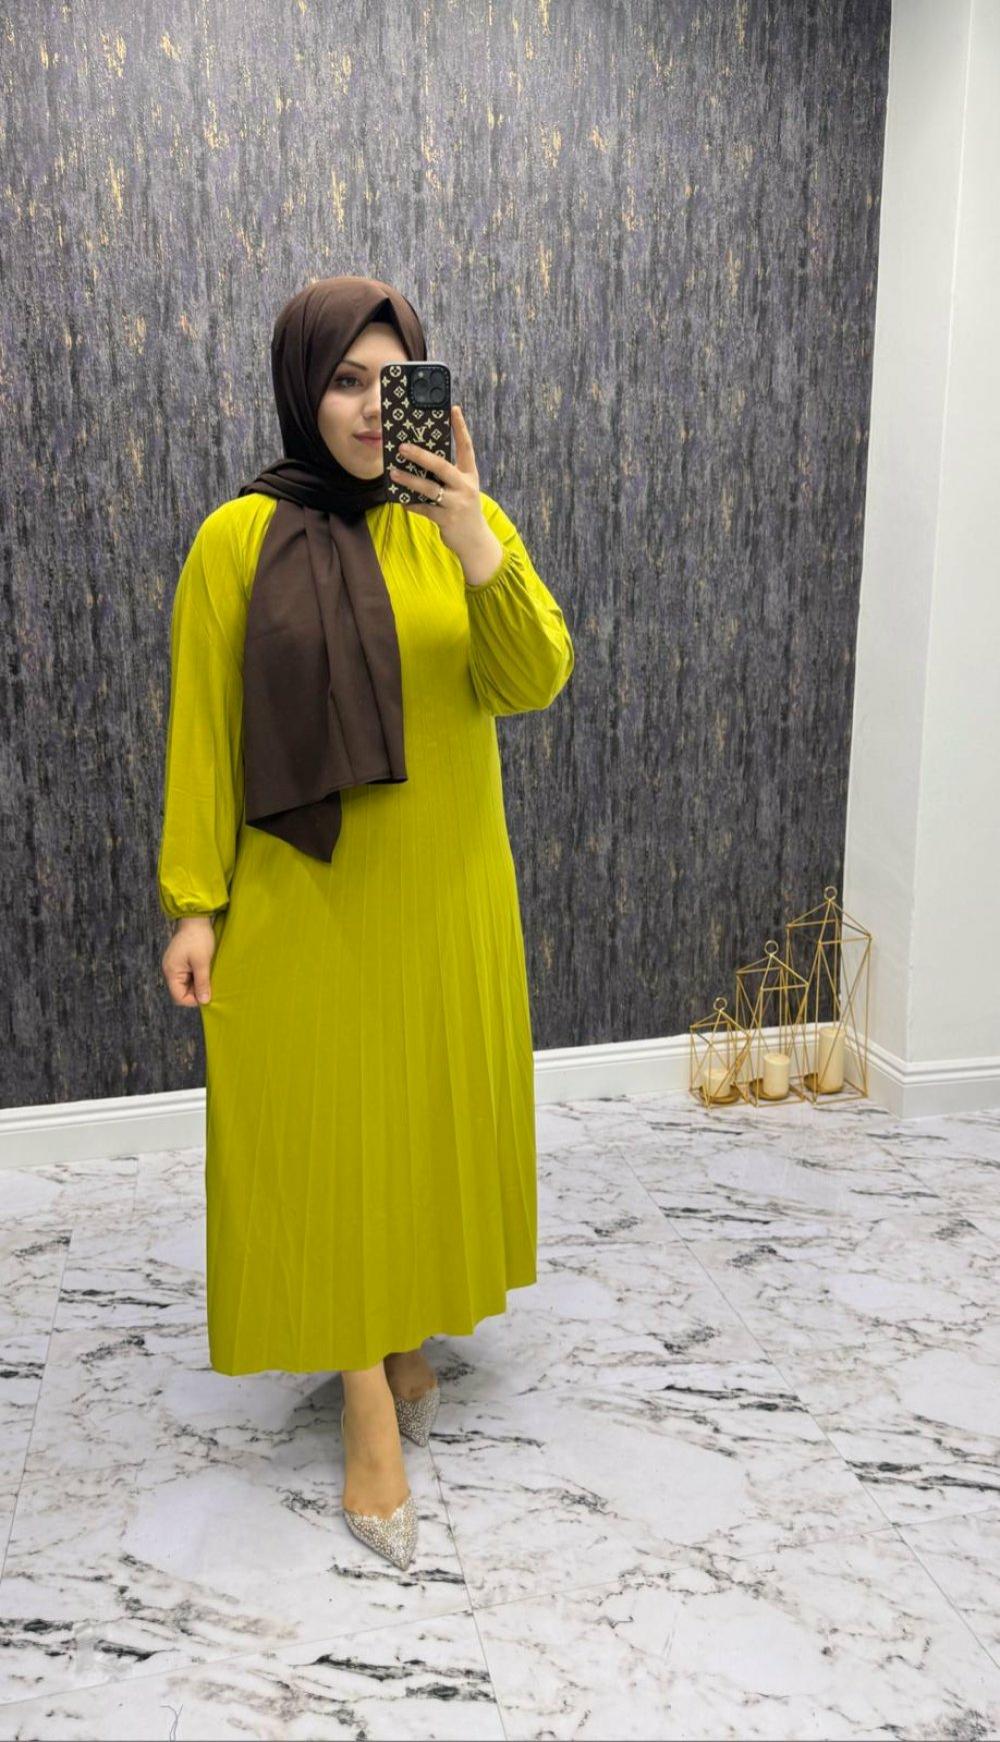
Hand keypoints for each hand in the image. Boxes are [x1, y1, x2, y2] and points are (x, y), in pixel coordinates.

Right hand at [162, 915, 215, 1007]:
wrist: (196, 918)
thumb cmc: (199, 938)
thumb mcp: (202, 962)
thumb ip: (202, 983)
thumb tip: (204, 1001)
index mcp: (171, 972)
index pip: (179, 997)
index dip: (193, 1000)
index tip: (208, 994)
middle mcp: (169, 970)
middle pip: (181, 992)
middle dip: (196, 991)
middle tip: (210, 984)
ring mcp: (174, 965)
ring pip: (186, 984)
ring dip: (198, 983)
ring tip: (209, 975)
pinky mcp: (180, 961)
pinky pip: (187, 975)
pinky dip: (197, 976)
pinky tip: (205, 970)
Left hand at [388, 405, 492, 563]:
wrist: (475, 541)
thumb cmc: (464, 510)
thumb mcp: (463, 490)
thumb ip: (448, 476)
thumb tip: (420, 461)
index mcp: (470, 475)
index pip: (467, 447)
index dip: (460, 427)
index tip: (453, 409)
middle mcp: (465, 487)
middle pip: (441, 466)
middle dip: (420, 455)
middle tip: (402, 447)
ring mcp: (456, 503)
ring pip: (429, 488)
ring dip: (409, 480)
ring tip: (393, 474)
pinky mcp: (447, 519)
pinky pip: (424, 509)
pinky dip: (411, 504)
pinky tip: (400, 500)